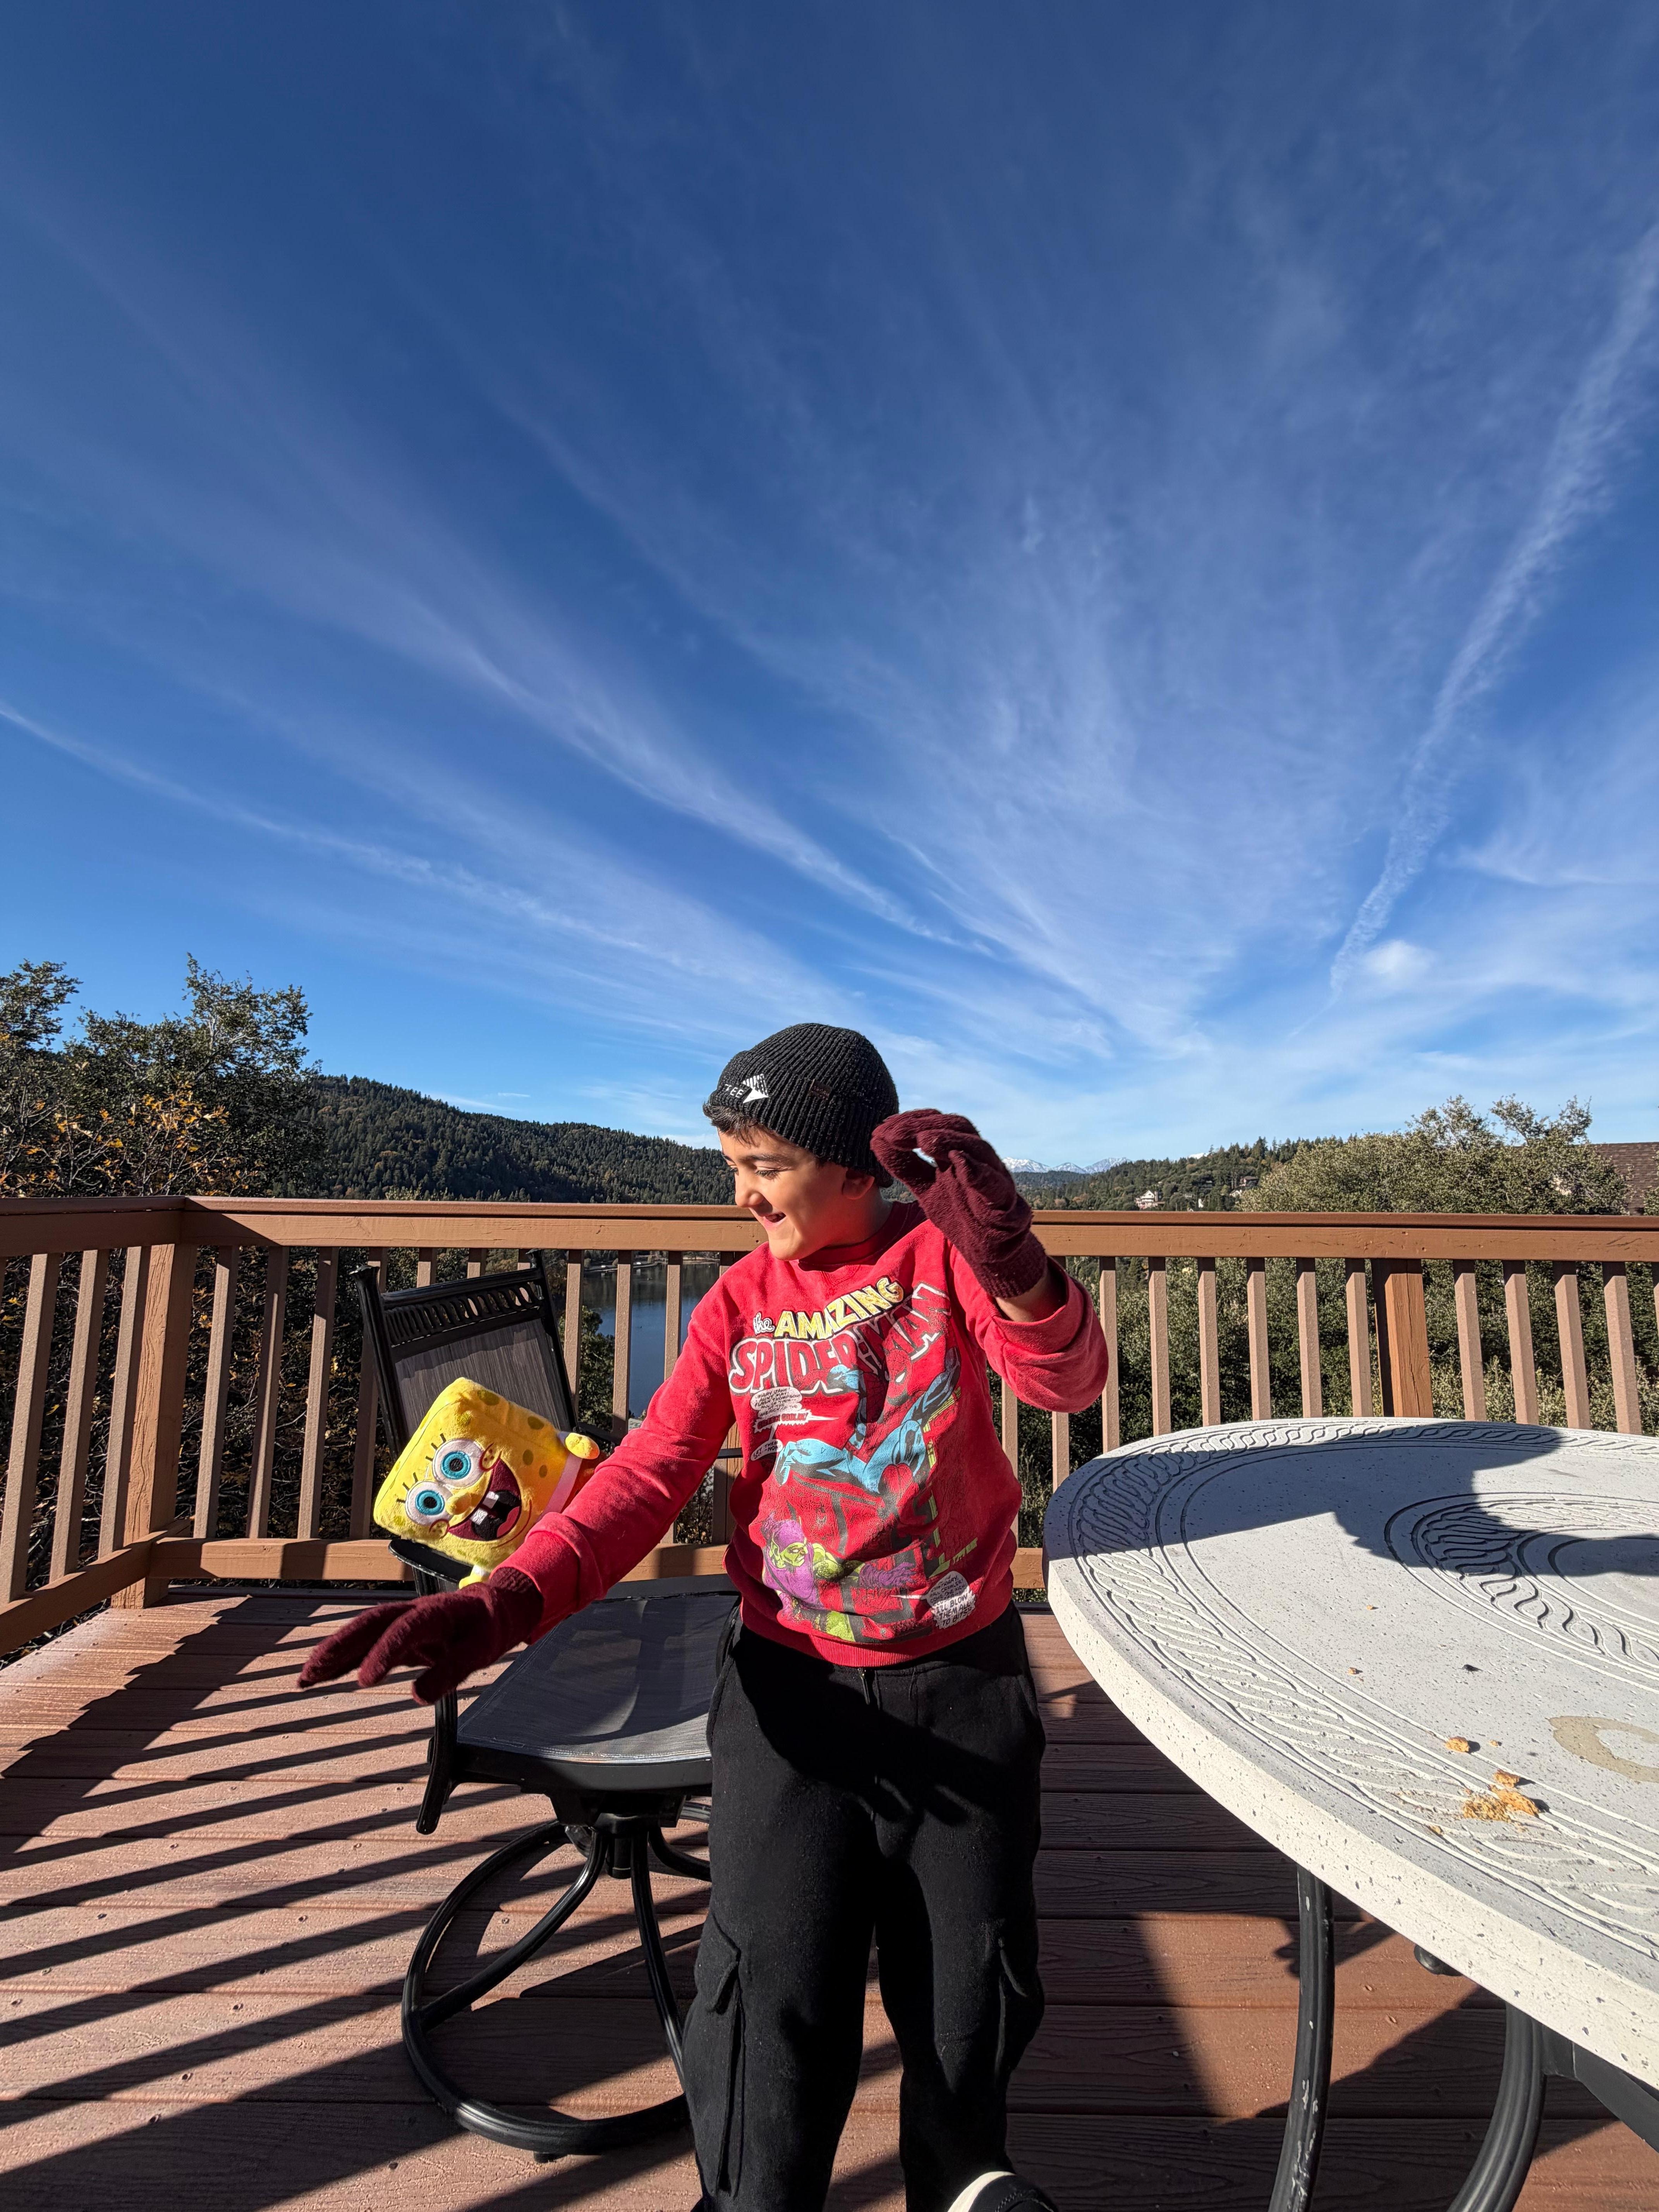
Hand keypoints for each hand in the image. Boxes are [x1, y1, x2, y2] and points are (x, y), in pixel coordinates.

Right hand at [297, 1567, 543, 1703]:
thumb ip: (451, 1671)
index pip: (403, 1629)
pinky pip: (366, 1644)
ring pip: (361, 1634)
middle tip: (311, 1673)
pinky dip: (343, 1660)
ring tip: (304, 1678)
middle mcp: (411, 1612)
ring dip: (333, 1653)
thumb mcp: (479, 1650)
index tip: (364, 1680)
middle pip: (369, 1625)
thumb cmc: (488, 1626)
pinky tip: (321, 1677)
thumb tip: (417, 1696)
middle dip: (338, 1647)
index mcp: (434, 1612)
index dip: (383, 1652)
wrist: (495, 1606)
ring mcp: (401, 1622)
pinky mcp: (398, 1635)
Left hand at [871, 1110, 1050, 1301]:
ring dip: (951, 1141)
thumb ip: (905, 1166)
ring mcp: (994, 1177)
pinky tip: (960, 1163)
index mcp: (957, 1153)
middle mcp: (977, 1158)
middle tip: (894, 1133)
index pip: (936, 1125)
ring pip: (979, 1149)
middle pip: (957, 1127)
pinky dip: (979, 1172)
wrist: (990, 1251)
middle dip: (925, 1126)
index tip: (883, 1127)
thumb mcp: (926, 1188)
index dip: (910, 1122)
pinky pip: (995, 1184)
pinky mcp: (1005, 1202)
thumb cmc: (961, 1214)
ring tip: (923, 1140)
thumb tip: (876, 1140)